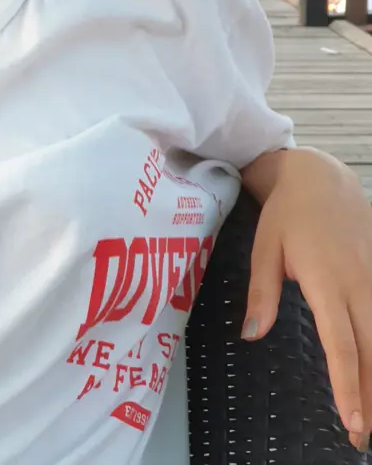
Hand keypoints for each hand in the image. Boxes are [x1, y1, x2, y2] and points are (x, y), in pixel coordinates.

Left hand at [243, 148, 371, 451]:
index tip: (352, 419)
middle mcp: (359, 285)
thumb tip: (251, 335)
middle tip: (361, 433)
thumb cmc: (287, 214)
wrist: (321, 178)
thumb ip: (262, 292)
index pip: (342, 345)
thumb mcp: (264, 248)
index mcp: (327, 282)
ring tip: (371, 411)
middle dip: (370, 394)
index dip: (348, 385)